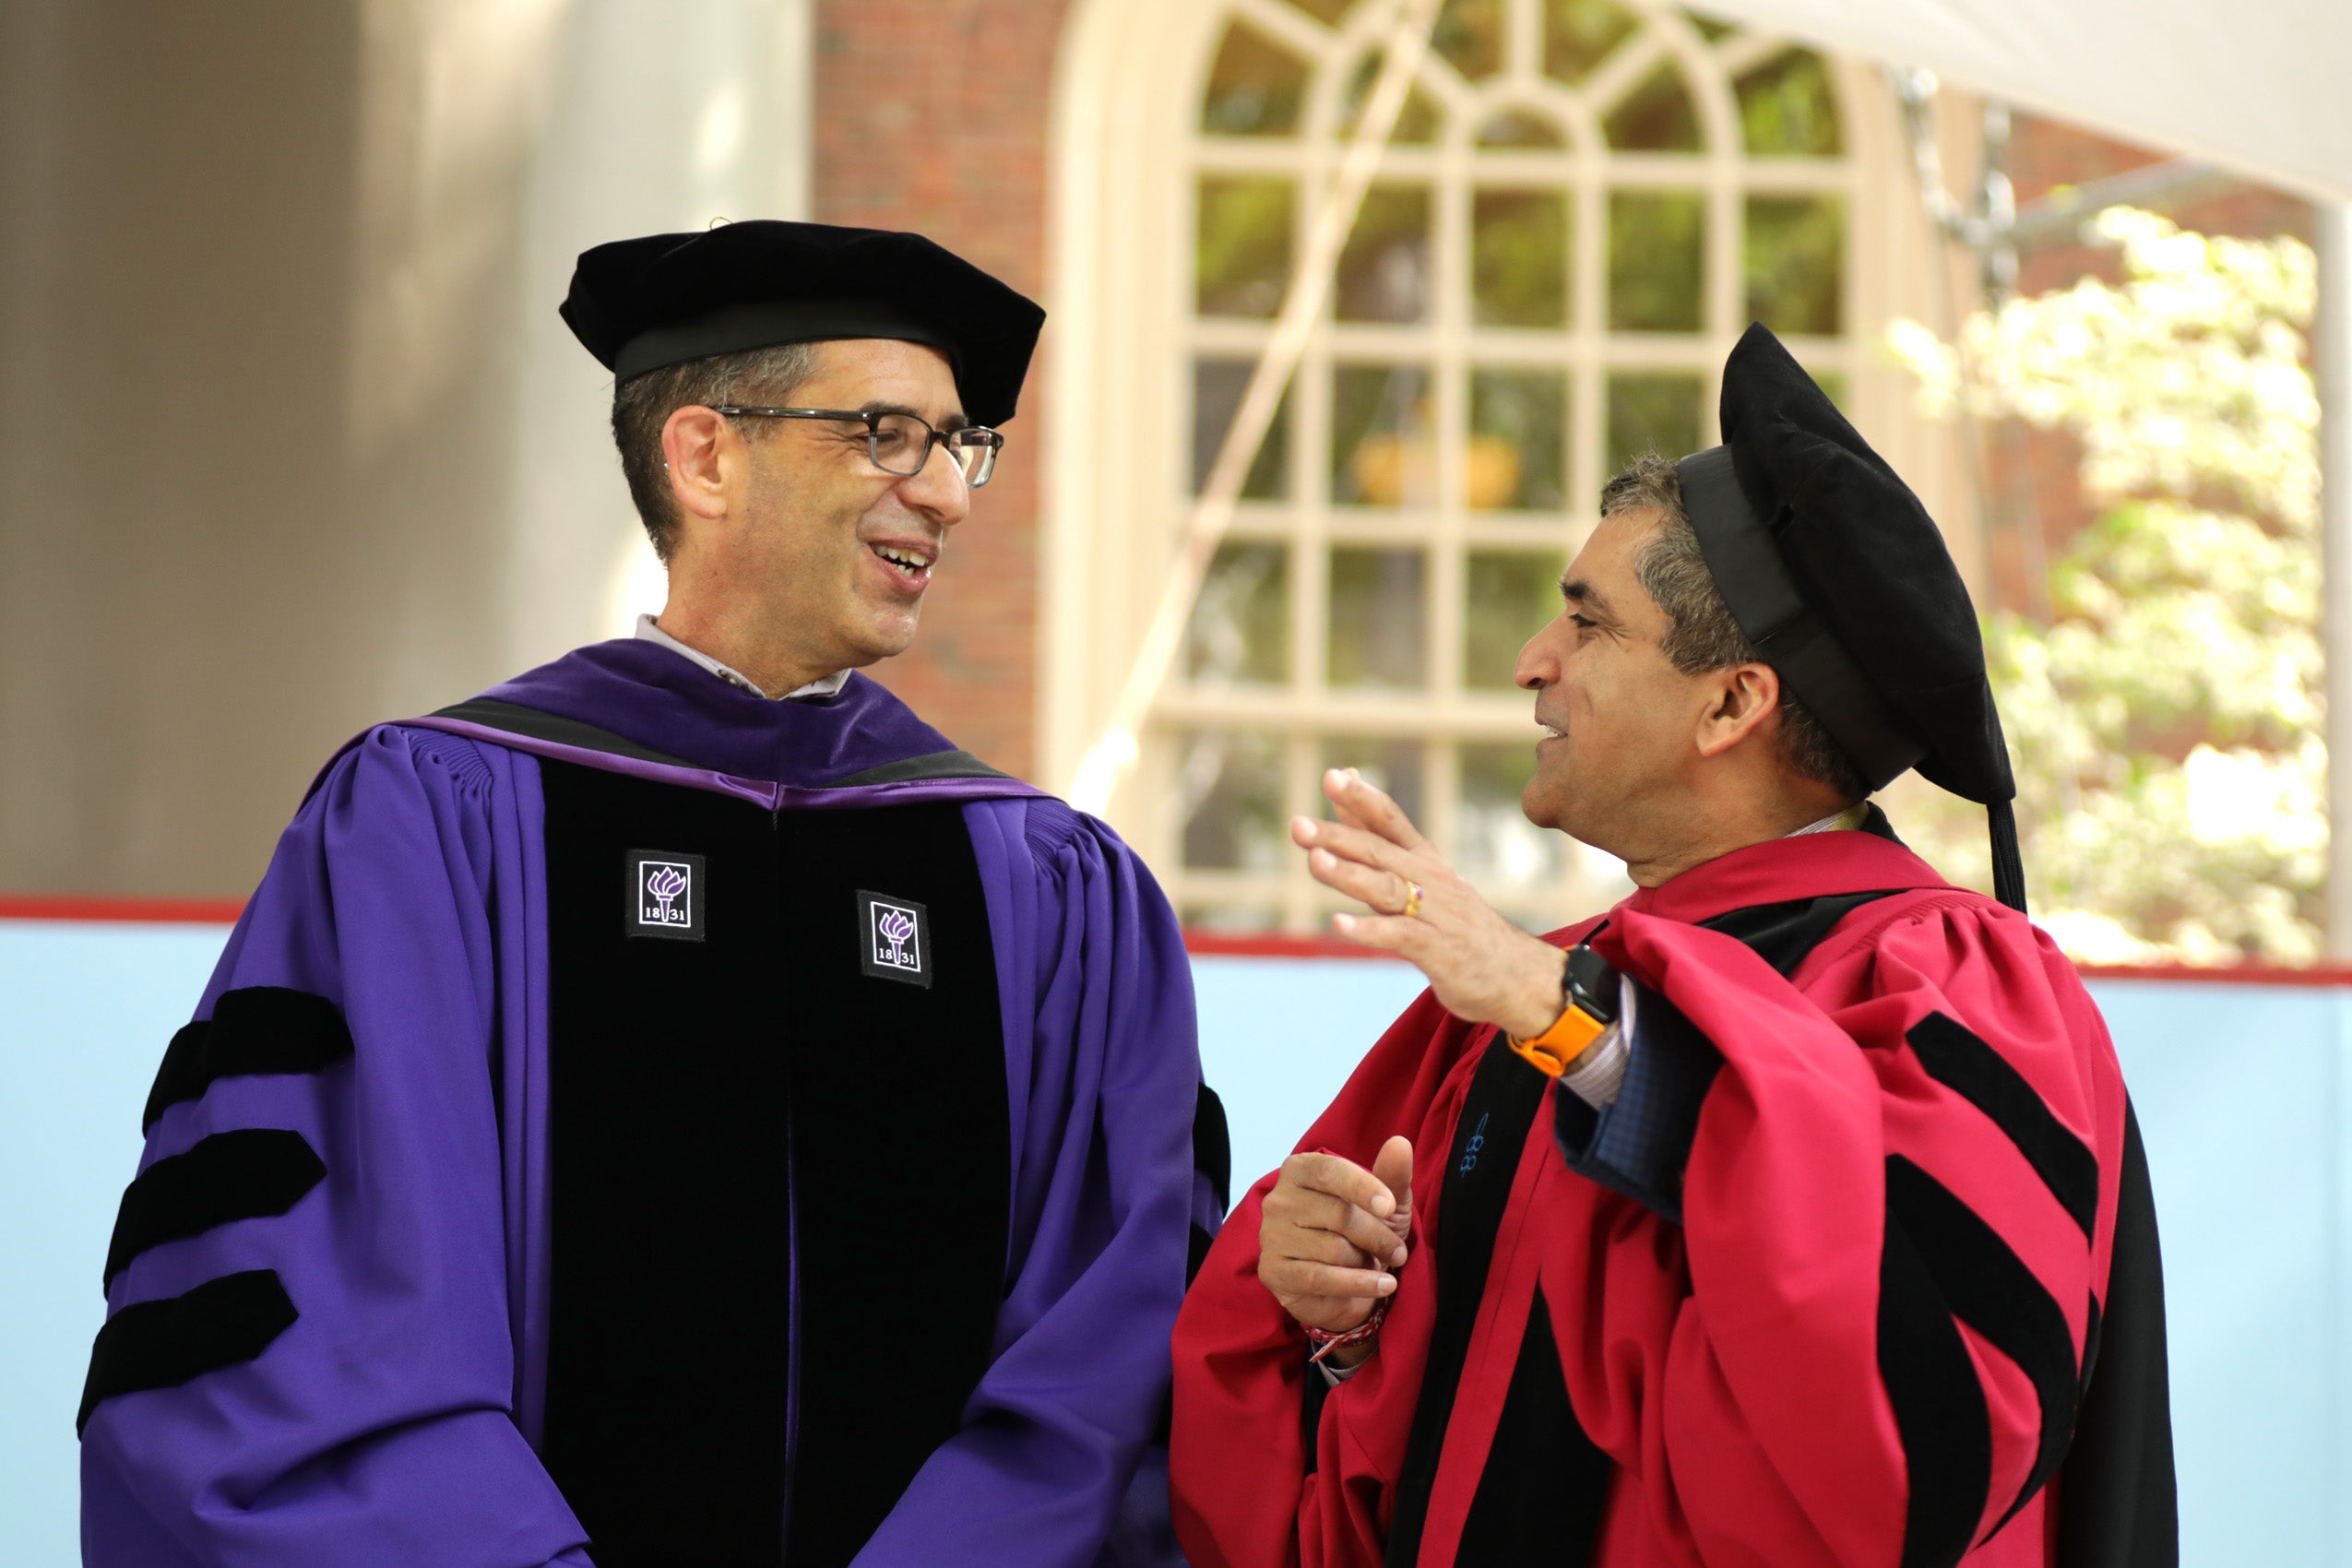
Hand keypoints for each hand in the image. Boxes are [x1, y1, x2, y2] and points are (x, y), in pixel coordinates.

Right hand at [1257, 1137, 1414, 1353]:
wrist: (1344, 1285)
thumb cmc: (1362, 1234)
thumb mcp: (1385, 1204)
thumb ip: (1392, 1175)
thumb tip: (1400, 1143)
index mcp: (1300, 1170)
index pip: (1329, 1171)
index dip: (1362, 1187)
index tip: (1389, 1207)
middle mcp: (1279, 1200)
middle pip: (1338, 1214)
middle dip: (1377, 1235)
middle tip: (1397, 1251)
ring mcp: (1271, 1237)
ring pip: (1333, 1250)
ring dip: (1366, 1262)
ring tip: (1376, 1265)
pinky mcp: (1272, 1272)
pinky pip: (1320, 1278)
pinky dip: (1358, 1284)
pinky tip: (1383, 1285)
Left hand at [1294, 768, 1568, 1038]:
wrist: (1513, 972)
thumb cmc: (1455, 920)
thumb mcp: (1419, 873)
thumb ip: (1375, 831)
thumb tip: (1346, 782)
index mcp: (1423, 859)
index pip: (1391, 820)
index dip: (1362, 799)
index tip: (1332, 777)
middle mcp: (1429, 879)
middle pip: (1379, 852)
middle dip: (1338, 837)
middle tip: (1299, 825)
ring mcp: (1433, 913)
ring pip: (1386, 889)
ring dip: (1348, 875)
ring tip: (1314, 861)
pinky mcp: (1436, 949)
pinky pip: (1398, 936)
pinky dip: (1369, 929)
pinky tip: (1338, 925)